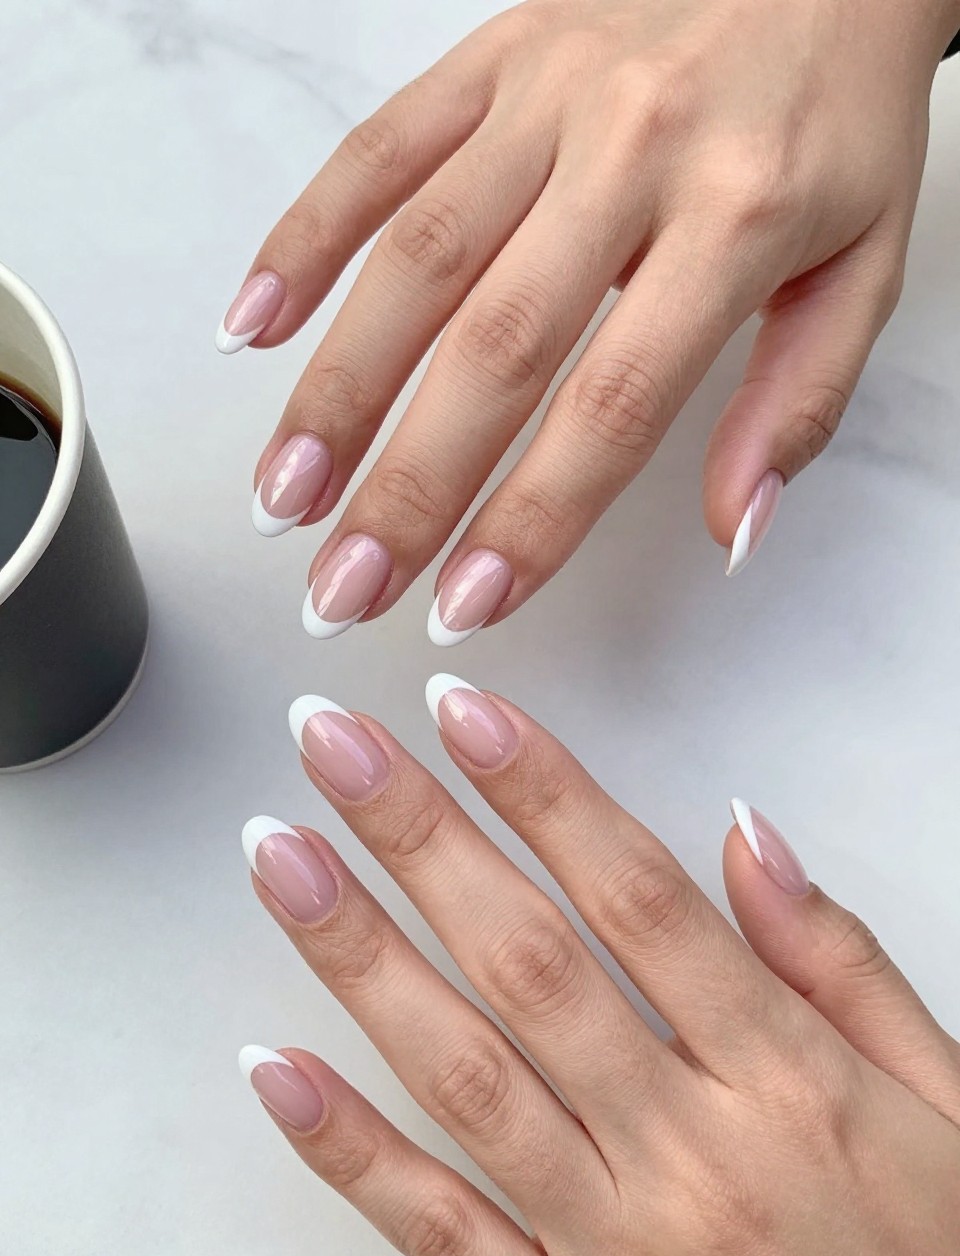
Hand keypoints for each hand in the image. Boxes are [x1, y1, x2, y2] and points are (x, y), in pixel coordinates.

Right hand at [218, 0, 957, 641]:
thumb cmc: (838, 115)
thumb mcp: (865, 265)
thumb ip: (800, 403)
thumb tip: (732, 529)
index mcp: (736, 219)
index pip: (614, 405)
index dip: (533, 519)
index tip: (467, 604)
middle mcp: (629, 154)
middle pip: (493, 348)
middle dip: (408, 486)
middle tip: (343, 585)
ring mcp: (547, 99)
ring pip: (415, 258)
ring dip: (338, 388)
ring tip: (284, 494)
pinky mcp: (491, 57)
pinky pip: (380, 147)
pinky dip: (306, 236)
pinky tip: (255, 325)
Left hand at [238, 679, 959, 1255]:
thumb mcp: (945, 1102)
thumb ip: (841, 963)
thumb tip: (748, 836)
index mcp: (787, 1081)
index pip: (638, 897)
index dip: (543, 791)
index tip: (465, 711)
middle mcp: (688, 1154)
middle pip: (528, 962)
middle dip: (419, 837)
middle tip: (334, 740)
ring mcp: (613, 1245)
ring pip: (463, 1075)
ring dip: (360, 955)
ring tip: (280, 853)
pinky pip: (439, 1232)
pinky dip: (350, 1149)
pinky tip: (277, 1066)